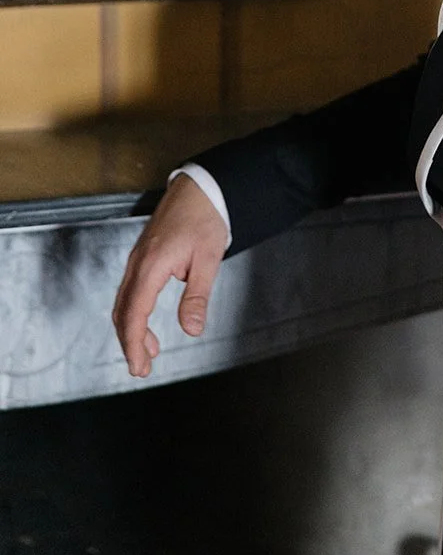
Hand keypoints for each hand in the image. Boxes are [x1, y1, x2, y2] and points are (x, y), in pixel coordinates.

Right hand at [112, 172, 227, 377]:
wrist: (201, 186)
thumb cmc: (206, 218)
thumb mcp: (208, 259)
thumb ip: (197, 296)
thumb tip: (191, 329)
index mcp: (151, 266)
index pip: (134, 314)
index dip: (134, 345)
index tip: (139, 367)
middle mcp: (138, 263)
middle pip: (122, 312)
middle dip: (129, 343)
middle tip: (141, 368)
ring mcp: (137, 258)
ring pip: (124, 301)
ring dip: (131, 329)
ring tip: (149, 352)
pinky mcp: (143, 255)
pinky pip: (130, 289)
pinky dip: (134, 311)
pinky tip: (149, 321)